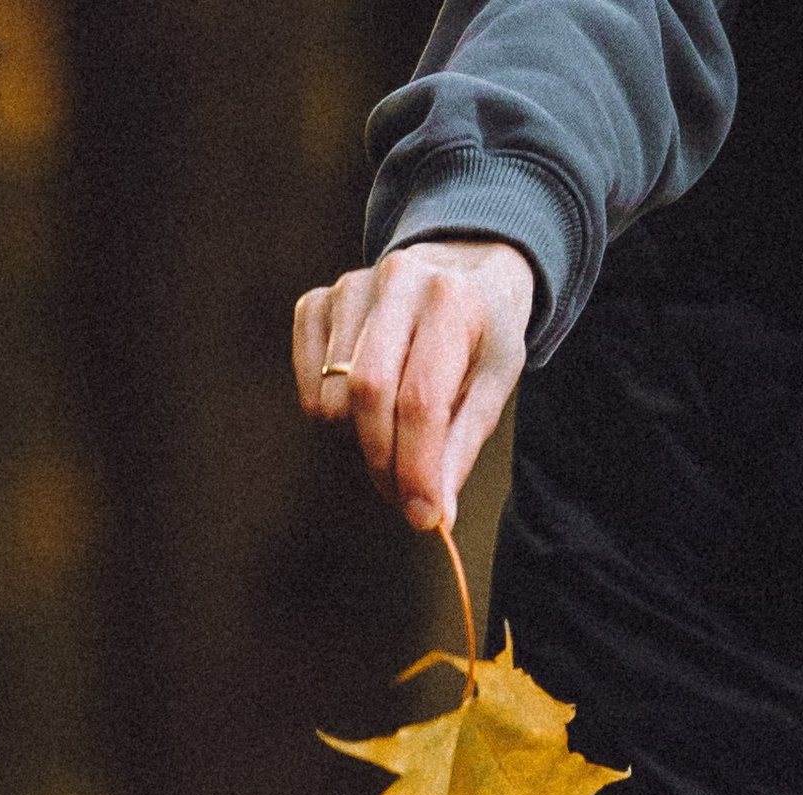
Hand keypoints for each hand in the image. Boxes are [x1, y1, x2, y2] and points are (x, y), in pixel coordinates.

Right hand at [292, 239, 535, 532]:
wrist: (459, 268)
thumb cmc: (481, 335)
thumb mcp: (494, 384)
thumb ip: (462, 447)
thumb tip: (434, 516)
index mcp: (449, 300)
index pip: (420, 399)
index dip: (417, 468)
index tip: (423, 517)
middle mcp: (396, 280)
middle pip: (366, 395)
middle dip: (383, 461)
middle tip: (403, 493)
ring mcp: (349, 287)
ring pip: (332, 397)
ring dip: (359, 437)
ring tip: (394, 426)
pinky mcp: (317, 301)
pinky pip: (307, 382)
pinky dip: (329, 410)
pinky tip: (364, 401)